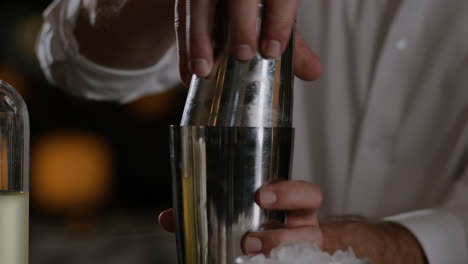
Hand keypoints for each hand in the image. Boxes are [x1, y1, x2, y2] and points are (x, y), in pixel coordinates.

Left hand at [158, 179, 427, 262]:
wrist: (296, 249)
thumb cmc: (264, 225)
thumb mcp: (244, 213)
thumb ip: (205, 213)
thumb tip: (165, 218)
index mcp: (297, 209)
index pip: (308, 195)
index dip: (290, 193)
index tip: (260, 196)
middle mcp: (307, 230)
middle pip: (310, 230)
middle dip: (281, 235)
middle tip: (250, 240)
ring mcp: (307, 251)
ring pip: (307, 253)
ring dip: (278, 254)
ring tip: (250, 256)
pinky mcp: (302, 261)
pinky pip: (300, 262)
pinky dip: (280, 263)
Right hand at [175, 0, 321, 83]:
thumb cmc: (257, 7)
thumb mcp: (275, 18)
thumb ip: (293, 44)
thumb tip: (313, 72)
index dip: (278, 21)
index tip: (272, 50)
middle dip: (240, 23)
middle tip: (242, 54)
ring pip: (200, 3)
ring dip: (200, 38)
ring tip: (204, 70)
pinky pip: (182, 16)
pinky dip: (184, 46)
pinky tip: (188, 72)